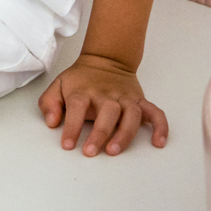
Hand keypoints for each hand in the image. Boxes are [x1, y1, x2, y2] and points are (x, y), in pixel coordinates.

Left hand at [38, 54, 169, 155]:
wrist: (106, 59)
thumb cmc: (81, 79)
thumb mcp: (58, 85)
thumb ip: (49, 103)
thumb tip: (52, 122)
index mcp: (84, 91)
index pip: (77, 106)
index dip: (71, 126)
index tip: (67, 145)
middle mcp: (106, 95)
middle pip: (107, 112)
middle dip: (99, 133)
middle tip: (90, 151)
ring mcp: (125, 98)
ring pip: (131, 115)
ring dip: (124, 133)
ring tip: (114, 150)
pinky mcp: (140, 101)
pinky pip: (155, 112)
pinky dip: (160, 126)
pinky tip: (159, 142)